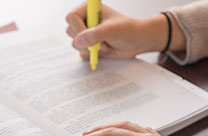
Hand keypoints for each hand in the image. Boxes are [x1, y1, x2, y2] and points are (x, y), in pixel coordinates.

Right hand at [65, 3, 184, 59]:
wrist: (137, 42)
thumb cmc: (128, 30)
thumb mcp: (113, 30)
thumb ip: (95, 34)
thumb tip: (79, 41)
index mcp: (88, 9)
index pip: (71, 17)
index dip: (79, 28)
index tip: (91, 35)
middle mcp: (85, 20)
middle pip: (71, 31)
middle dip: (86, 40)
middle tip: (102, 40)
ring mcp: (86, 33)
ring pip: (75, 44)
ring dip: (91, 48)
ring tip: (106, 44)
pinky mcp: (88, 45)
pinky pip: (81, 53)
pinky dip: (92, 55)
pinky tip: (104, 49)